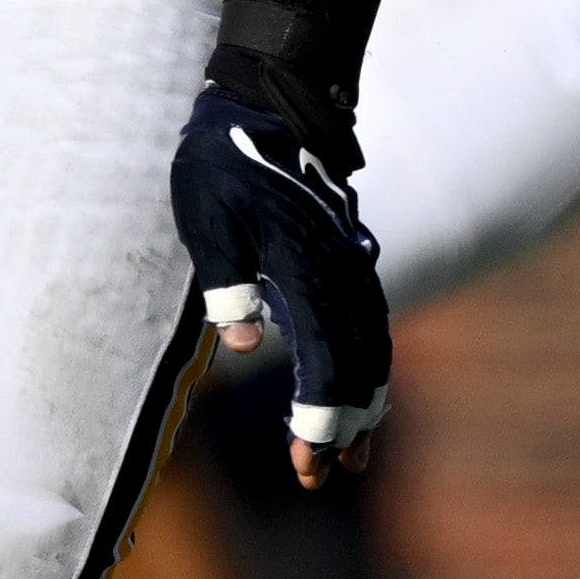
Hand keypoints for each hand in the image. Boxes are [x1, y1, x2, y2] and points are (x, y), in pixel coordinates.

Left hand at [173, 81, 390, 485]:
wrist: (269, 101)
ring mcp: (350, 265)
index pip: (327, 363)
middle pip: (357, 367)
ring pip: (372, 348)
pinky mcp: (347, 258)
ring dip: (365, 404)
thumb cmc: (225, 160)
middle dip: (343, 427)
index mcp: (307, 272)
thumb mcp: (208, 217)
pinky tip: (363, 392)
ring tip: (355, 457)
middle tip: (320, 477)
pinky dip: (370, 366)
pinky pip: (370, 323)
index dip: (321, 419)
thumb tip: (244, 342)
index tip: (307, 466)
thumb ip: (226, 280)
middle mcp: (340, 274)